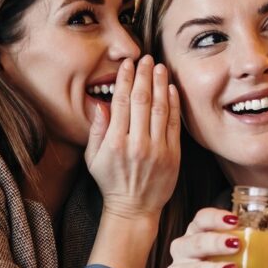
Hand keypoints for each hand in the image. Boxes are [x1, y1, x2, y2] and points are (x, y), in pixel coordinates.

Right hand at [85, 55, 179, 221]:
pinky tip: (171, 89)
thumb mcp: (93, 158)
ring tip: (160, 67)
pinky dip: (173, 104)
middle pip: (142, 100)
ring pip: (160, 108)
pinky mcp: (173, 155)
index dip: (125, 80)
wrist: (134, 208)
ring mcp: (157, 150)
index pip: (121, 102)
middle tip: (146, 59)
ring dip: (160, 84)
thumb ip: (97, 130)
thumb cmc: (111, 182)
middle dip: (144, 75)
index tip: (127, 65)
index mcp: (115, 143)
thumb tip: (101, 104)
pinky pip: (173, 124)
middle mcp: (136, 144)